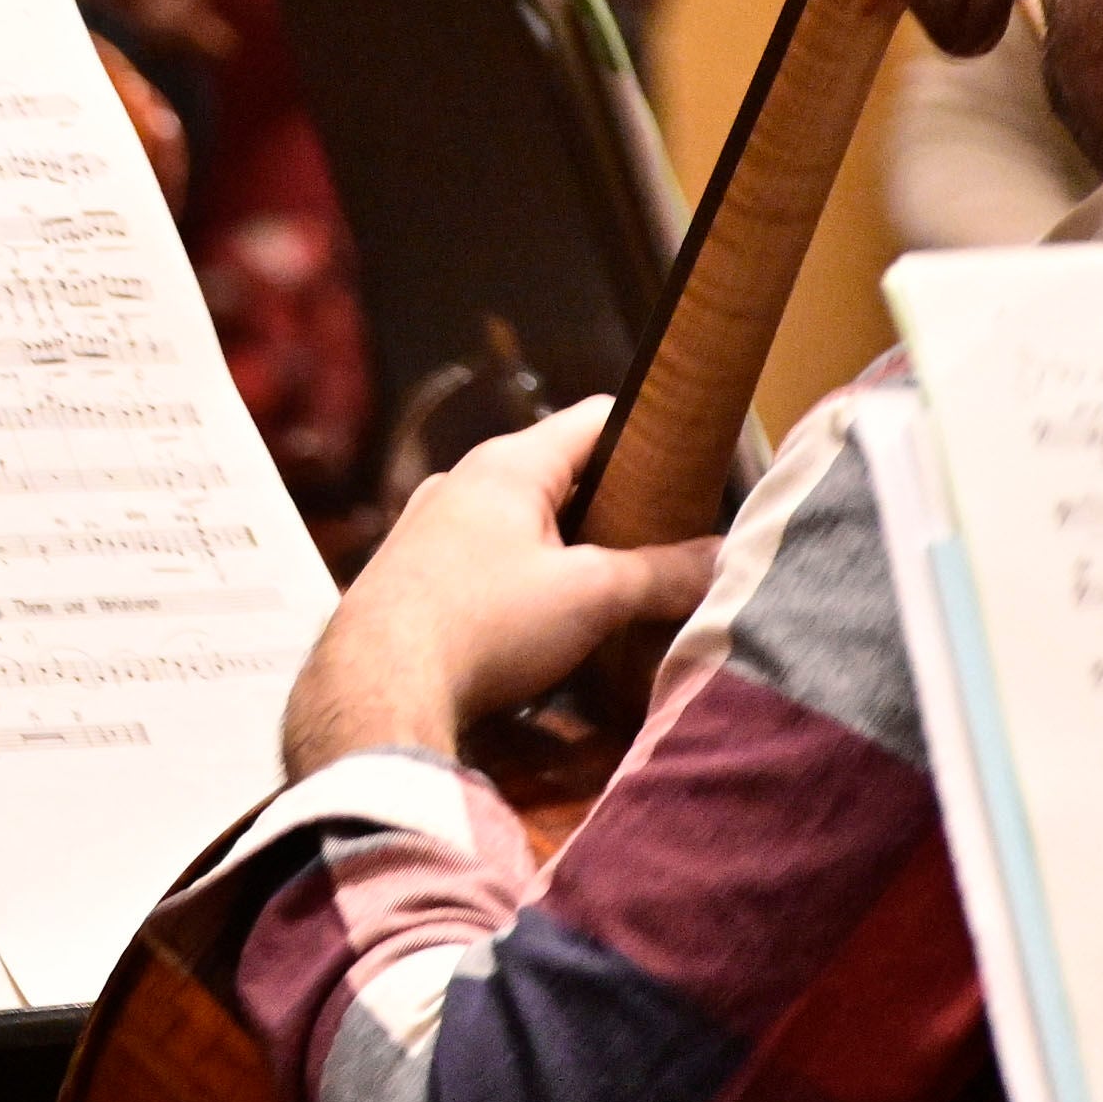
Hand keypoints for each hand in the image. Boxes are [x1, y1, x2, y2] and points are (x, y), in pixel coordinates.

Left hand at [277, 398, 720, 771]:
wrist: (377, 682)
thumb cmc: (483, 623)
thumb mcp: (590, 595)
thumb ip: (662, 573)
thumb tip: (725, 556)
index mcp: (508, 464)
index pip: (599, 419)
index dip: (657, 437)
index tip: (702, 469)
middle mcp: (466, 480)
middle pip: (567, 475)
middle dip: (624, 509)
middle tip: (676, 549)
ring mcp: (437, 525)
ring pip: (532, 523)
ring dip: (579, 552)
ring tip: (628, 593)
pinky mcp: (422, 572)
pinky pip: (498, 559)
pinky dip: (538, 580)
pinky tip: (563, 624)